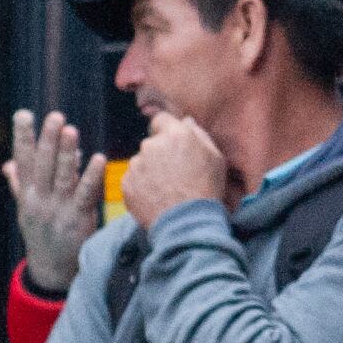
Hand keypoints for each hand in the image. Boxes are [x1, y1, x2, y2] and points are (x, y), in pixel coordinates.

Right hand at [4, 110, 107, 295]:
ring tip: (71, 130)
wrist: (52, 270)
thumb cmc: (42, 234)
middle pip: (43, 165)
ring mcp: (58, 210)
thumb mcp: (26, 209)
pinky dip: (92, 176)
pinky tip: (98, 158)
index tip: (23, 115)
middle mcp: (40, 200)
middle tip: (54, 116)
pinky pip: (86, 194)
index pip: (23, 161)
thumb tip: (9, 164)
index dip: (23, 137)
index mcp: (27, 195)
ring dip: (67, 153)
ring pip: (62, 176)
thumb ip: (20, 184)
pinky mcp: (77, 219)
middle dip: (48, 139)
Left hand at [119, 112, 230, 227]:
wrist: (187, 223)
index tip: (172, 144)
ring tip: (166, 190)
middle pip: (152, 143)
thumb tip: (187, 122)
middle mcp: (152, 145)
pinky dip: (142, 187)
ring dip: (150, 171)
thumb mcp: (216, 158)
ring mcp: (136, 164)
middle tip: (174, 174)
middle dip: (160, 154)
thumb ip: (200, 135)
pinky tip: (156, 198)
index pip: (161, 120)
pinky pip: (133, 180)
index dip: (166, 130)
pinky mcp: (126, 183)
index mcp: (176, 135)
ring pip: (141, 162)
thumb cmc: (206, 190)